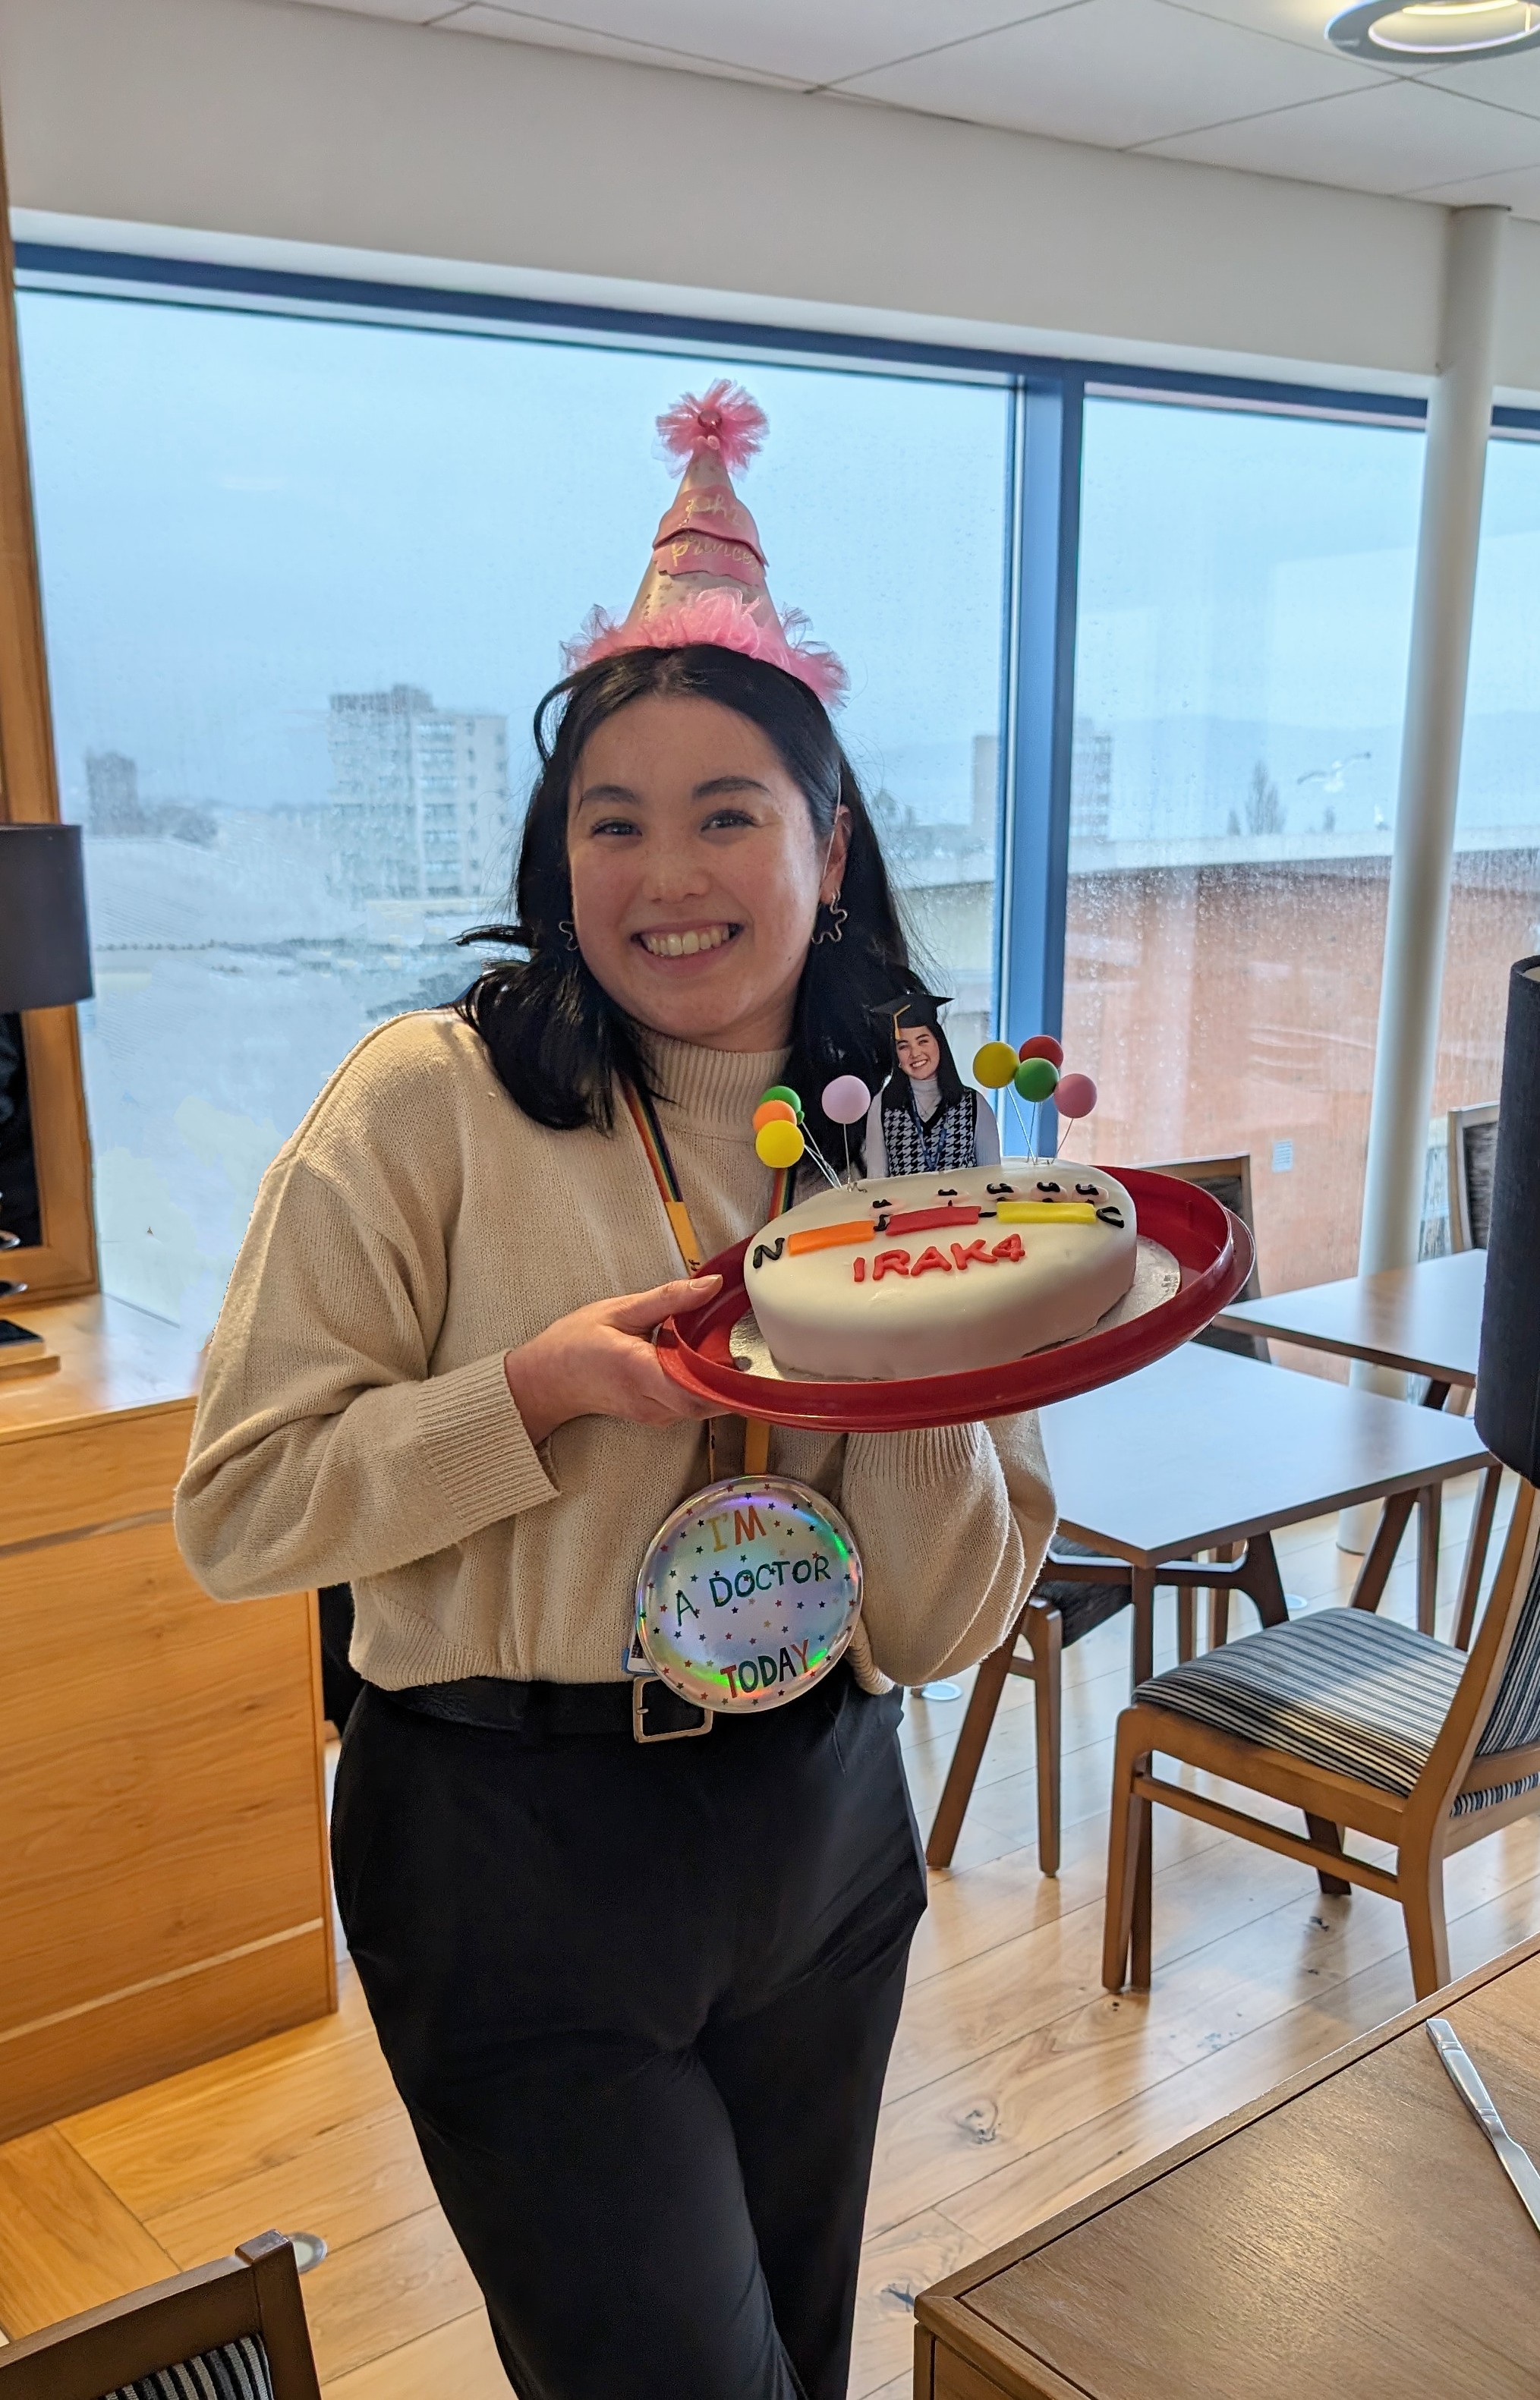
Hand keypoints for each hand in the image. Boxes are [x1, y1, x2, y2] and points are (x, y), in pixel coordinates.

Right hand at [503, 1275, 721, 1443]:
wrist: (546, 1379)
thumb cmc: (575, 1343)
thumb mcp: (621, 1309)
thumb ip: (670, 1299)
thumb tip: (711, 1286)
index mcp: (638, 1369)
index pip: (694, 1387)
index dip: (725, 1377)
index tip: (746, 1356)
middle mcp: (647, 1399)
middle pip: (705, 1403)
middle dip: (728, 1381)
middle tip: (742, 1350)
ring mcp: (651, 1414)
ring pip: (700, 1408)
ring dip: (716, 1384)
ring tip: (721, 1352)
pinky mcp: (654, 1416)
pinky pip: (689, 1407)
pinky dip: (701, 1388)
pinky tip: (700, 1365)